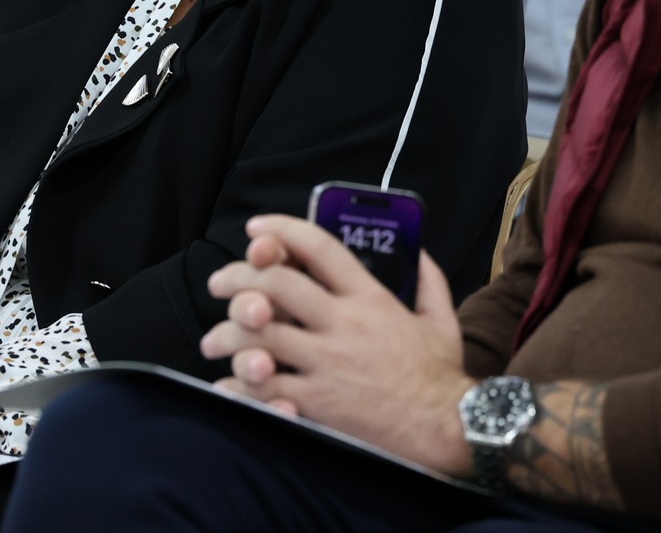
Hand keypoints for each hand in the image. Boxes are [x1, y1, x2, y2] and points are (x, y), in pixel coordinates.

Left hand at [201, 214, 474, 475]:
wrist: (448, 430)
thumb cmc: (440, 377)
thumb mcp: (441, 320)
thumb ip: (429, 280)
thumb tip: (417, 249)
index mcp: (370, 299)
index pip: (319, 248)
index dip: (282, 231)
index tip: (257, 230)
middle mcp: (344, 325)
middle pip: (276, 286)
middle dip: (238, 278)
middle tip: (218, 284)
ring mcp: (328, 364)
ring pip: (260, 335)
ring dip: (228, 333)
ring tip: (212, 340)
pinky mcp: (318, 403)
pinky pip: (265, 389)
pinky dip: (239, 385)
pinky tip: (228, 382)